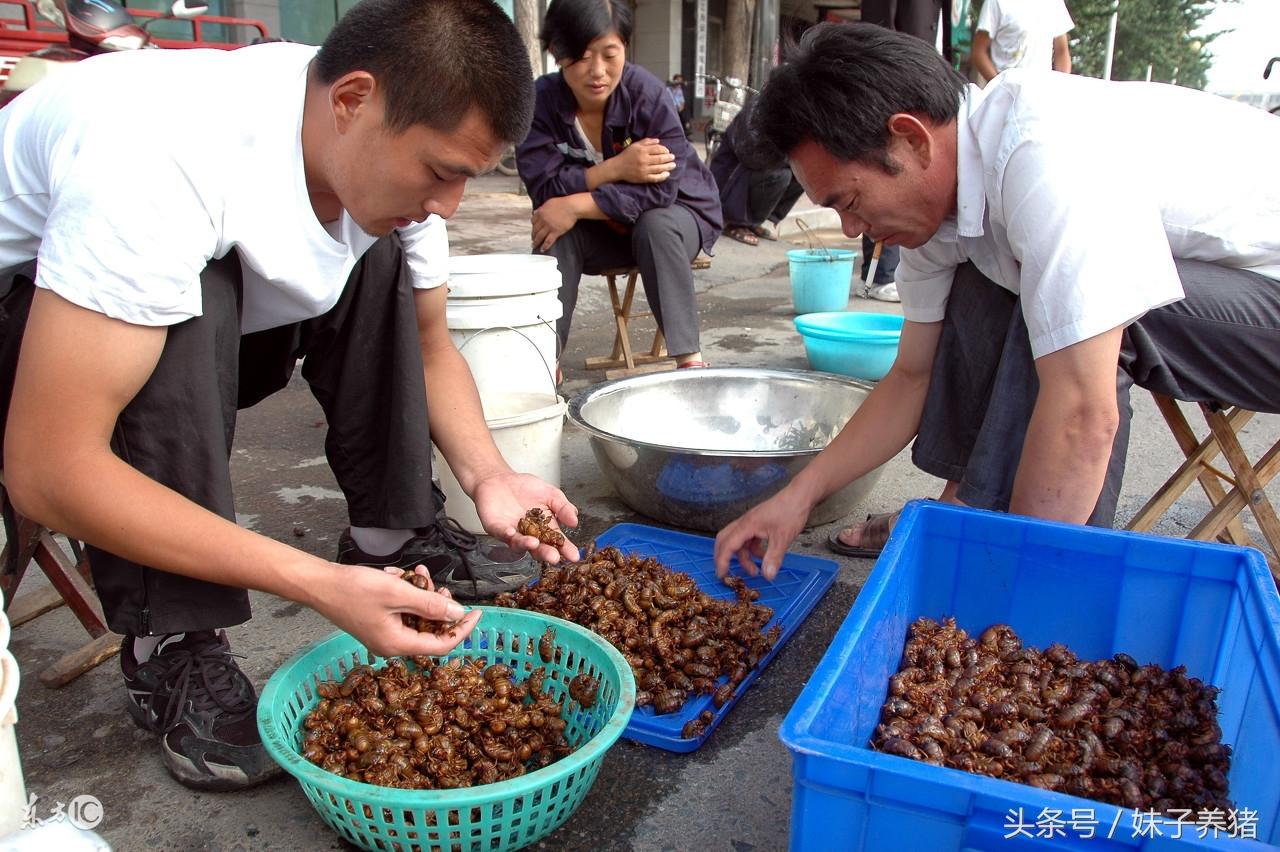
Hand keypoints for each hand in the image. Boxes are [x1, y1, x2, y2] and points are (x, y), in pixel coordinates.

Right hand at [313, 564, 480, 657]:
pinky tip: (397, 576)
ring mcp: (382, 635)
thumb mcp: (397, 593)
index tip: (477, 612)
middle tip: (436, 582)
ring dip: (420, 594)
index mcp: (397, 644)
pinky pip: (401, 611)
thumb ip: (430, 604)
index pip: (442, 644)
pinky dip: (404, 594)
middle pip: (429, 629)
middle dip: (437, 604)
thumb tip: (458, 613)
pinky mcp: (376, 623)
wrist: (318, 584)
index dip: (462, 629)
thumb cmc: (353, 589)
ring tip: (416, 573)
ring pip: (416, 617)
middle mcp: (391, 645)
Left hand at [471, 471, 580, 562]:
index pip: (557, 541)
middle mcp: (529, 534)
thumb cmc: (526, 488)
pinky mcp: (497, 528)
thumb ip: (564, 508)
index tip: (574, 556)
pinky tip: (512, 533)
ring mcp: (513, 533)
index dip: (566, 549)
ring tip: (535, 544)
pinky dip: (507, 534)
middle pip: (539, 548)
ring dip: (527, 545)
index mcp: (545, 528)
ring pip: (520, 544)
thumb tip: (575, 522)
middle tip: (555, 557)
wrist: (501, 479)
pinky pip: (502, 533)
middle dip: (547, 553)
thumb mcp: (552, 494)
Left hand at [531, 196, 578, 251]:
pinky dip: (545, 246)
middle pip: (535, 230)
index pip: (533, 221)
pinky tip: (543, 249)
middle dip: (533, 235)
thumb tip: (535, 212)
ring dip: (536, 242)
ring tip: (534, 246)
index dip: (533, 226)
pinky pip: (548, 241)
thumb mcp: (549, 202)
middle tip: (533, 239)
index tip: (534, 229)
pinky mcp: (556, 232)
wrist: (571, 207)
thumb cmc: (562, 203)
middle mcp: (543, 220)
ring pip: (540, 236)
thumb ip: (541, 208)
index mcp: (541, 212)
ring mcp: (549, 227)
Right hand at [609, 138, 674, 183]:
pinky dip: (662, 176)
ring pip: (659, 168)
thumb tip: (658, 141)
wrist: (617, 168)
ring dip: (668, 167)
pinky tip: (667, 174)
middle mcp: (643, 160)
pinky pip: (655, 178)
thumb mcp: (635, 145)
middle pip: (660, 159)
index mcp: (642, 151)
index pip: (657, 149)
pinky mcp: (643, 178)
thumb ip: (646, 142)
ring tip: (673, 165)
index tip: (668, 151)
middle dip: (668, 158)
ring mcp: (643, 170)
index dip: (664, 150)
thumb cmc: (626, 155)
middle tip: (673, 157)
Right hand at [713, 488, 809, 580]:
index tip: (721, 575)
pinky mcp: (758, 523)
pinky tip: (763, 557)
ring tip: (754, 570)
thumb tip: (767, 576)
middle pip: (725, 540)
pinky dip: (752, 550)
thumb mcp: (782, 538)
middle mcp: (745, 523)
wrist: (799, 496)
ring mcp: (751, 522)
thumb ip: (773, 558)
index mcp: (747, 525)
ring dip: (742, 556)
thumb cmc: (790, 512)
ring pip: (738, 541)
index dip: (722, 561)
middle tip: (727, 572)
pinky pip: (749, 539)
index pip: (728, 545)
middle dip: (724, 557)